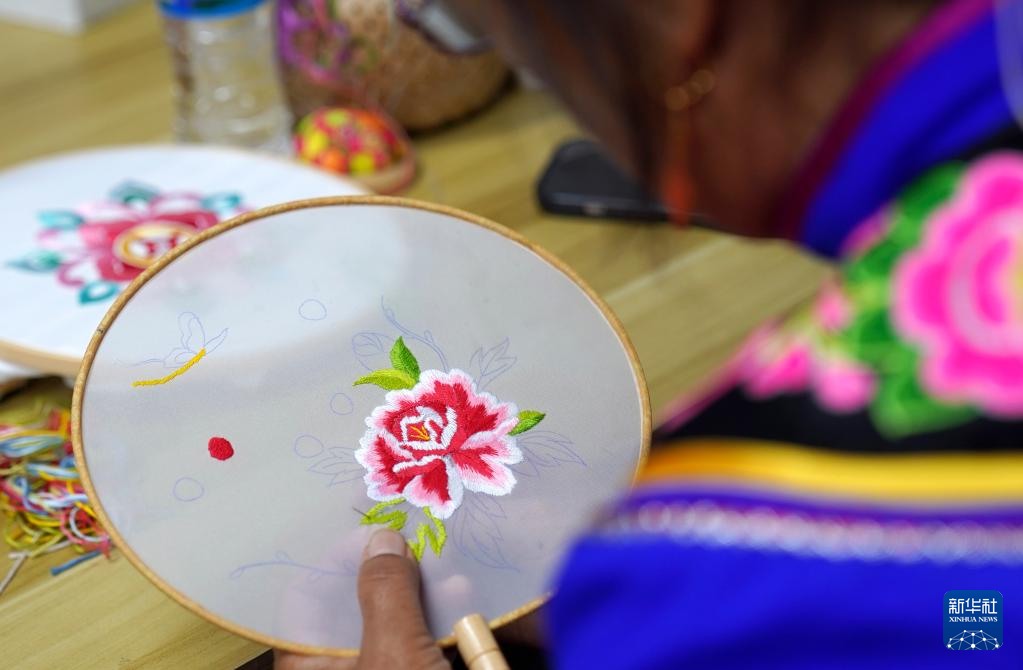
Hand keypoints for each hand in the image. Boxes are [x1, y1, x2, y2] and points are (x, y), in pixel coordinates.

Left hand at [274, 529, 450, 669]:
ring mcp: (378, 669)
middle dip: (392, 566)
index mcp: (310, 665)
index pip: (306, 595)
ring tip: (448, 559)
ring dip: (423, 587)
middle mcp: (340, 666)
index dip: (337, 556)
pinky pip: (422, 641)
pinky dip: (441, 617)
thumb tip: (383, 540)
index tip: (374, 532)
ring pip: (395, 618)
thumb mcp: (395, 653)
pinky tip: (463, 594)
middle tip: (416, 535)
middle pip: (358, 601)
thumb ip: (387, 594)